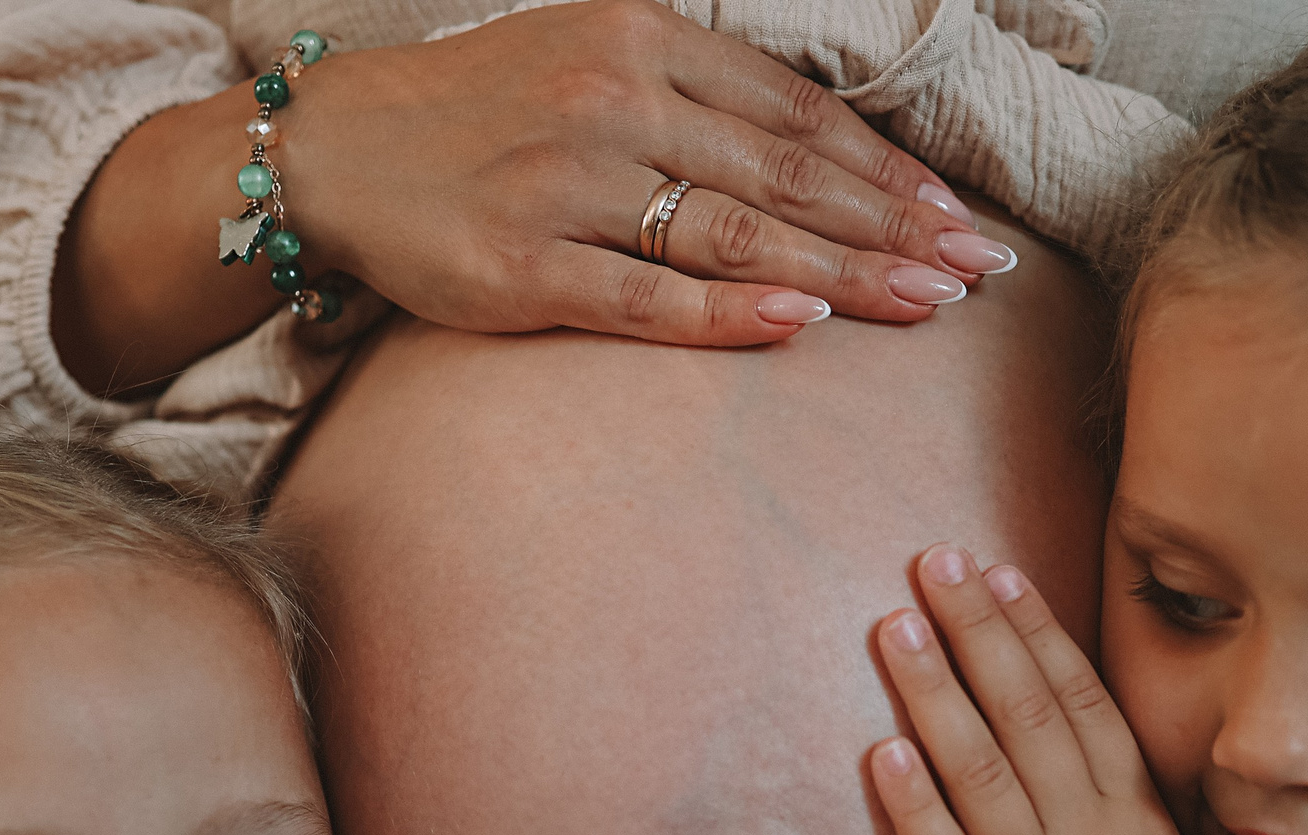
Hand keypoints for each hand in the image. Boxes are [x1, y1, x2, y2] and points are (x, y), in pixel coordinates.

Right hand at [294, 1, 1002, 344]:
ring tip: (925, 303)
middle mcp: (613, 101)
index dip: (886, 168)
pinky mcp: (522, 266)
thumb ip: (692, 91)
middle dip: (894, 227)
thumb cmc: (477, 113)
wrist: (331, 148)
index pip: (795, 111)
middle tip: (977, 271)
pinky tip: (800, 321)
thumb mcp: (589, 58)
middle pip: (785, 172)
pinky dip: (726, 309)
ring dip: (843, 271)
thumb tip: (813, 148)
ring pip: (733, 232)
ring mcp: (565, 185)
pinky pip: (643, 296)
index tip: (956, 214)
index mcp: (641, 40)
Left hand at [869, 545, 1219, 834]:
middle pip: (1030, 715)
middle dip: (978, 631)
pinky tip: (885, 747)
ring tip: (896, 624)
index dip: (1036, 634)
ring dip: (935, 690)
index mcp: (1140, 826)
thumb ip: (1135, 810)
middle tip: (934, 561)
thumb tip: (1093, 735)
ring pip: (982, 772)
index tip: (998, 573)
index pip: (1084, 705)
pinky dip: (915, 801)